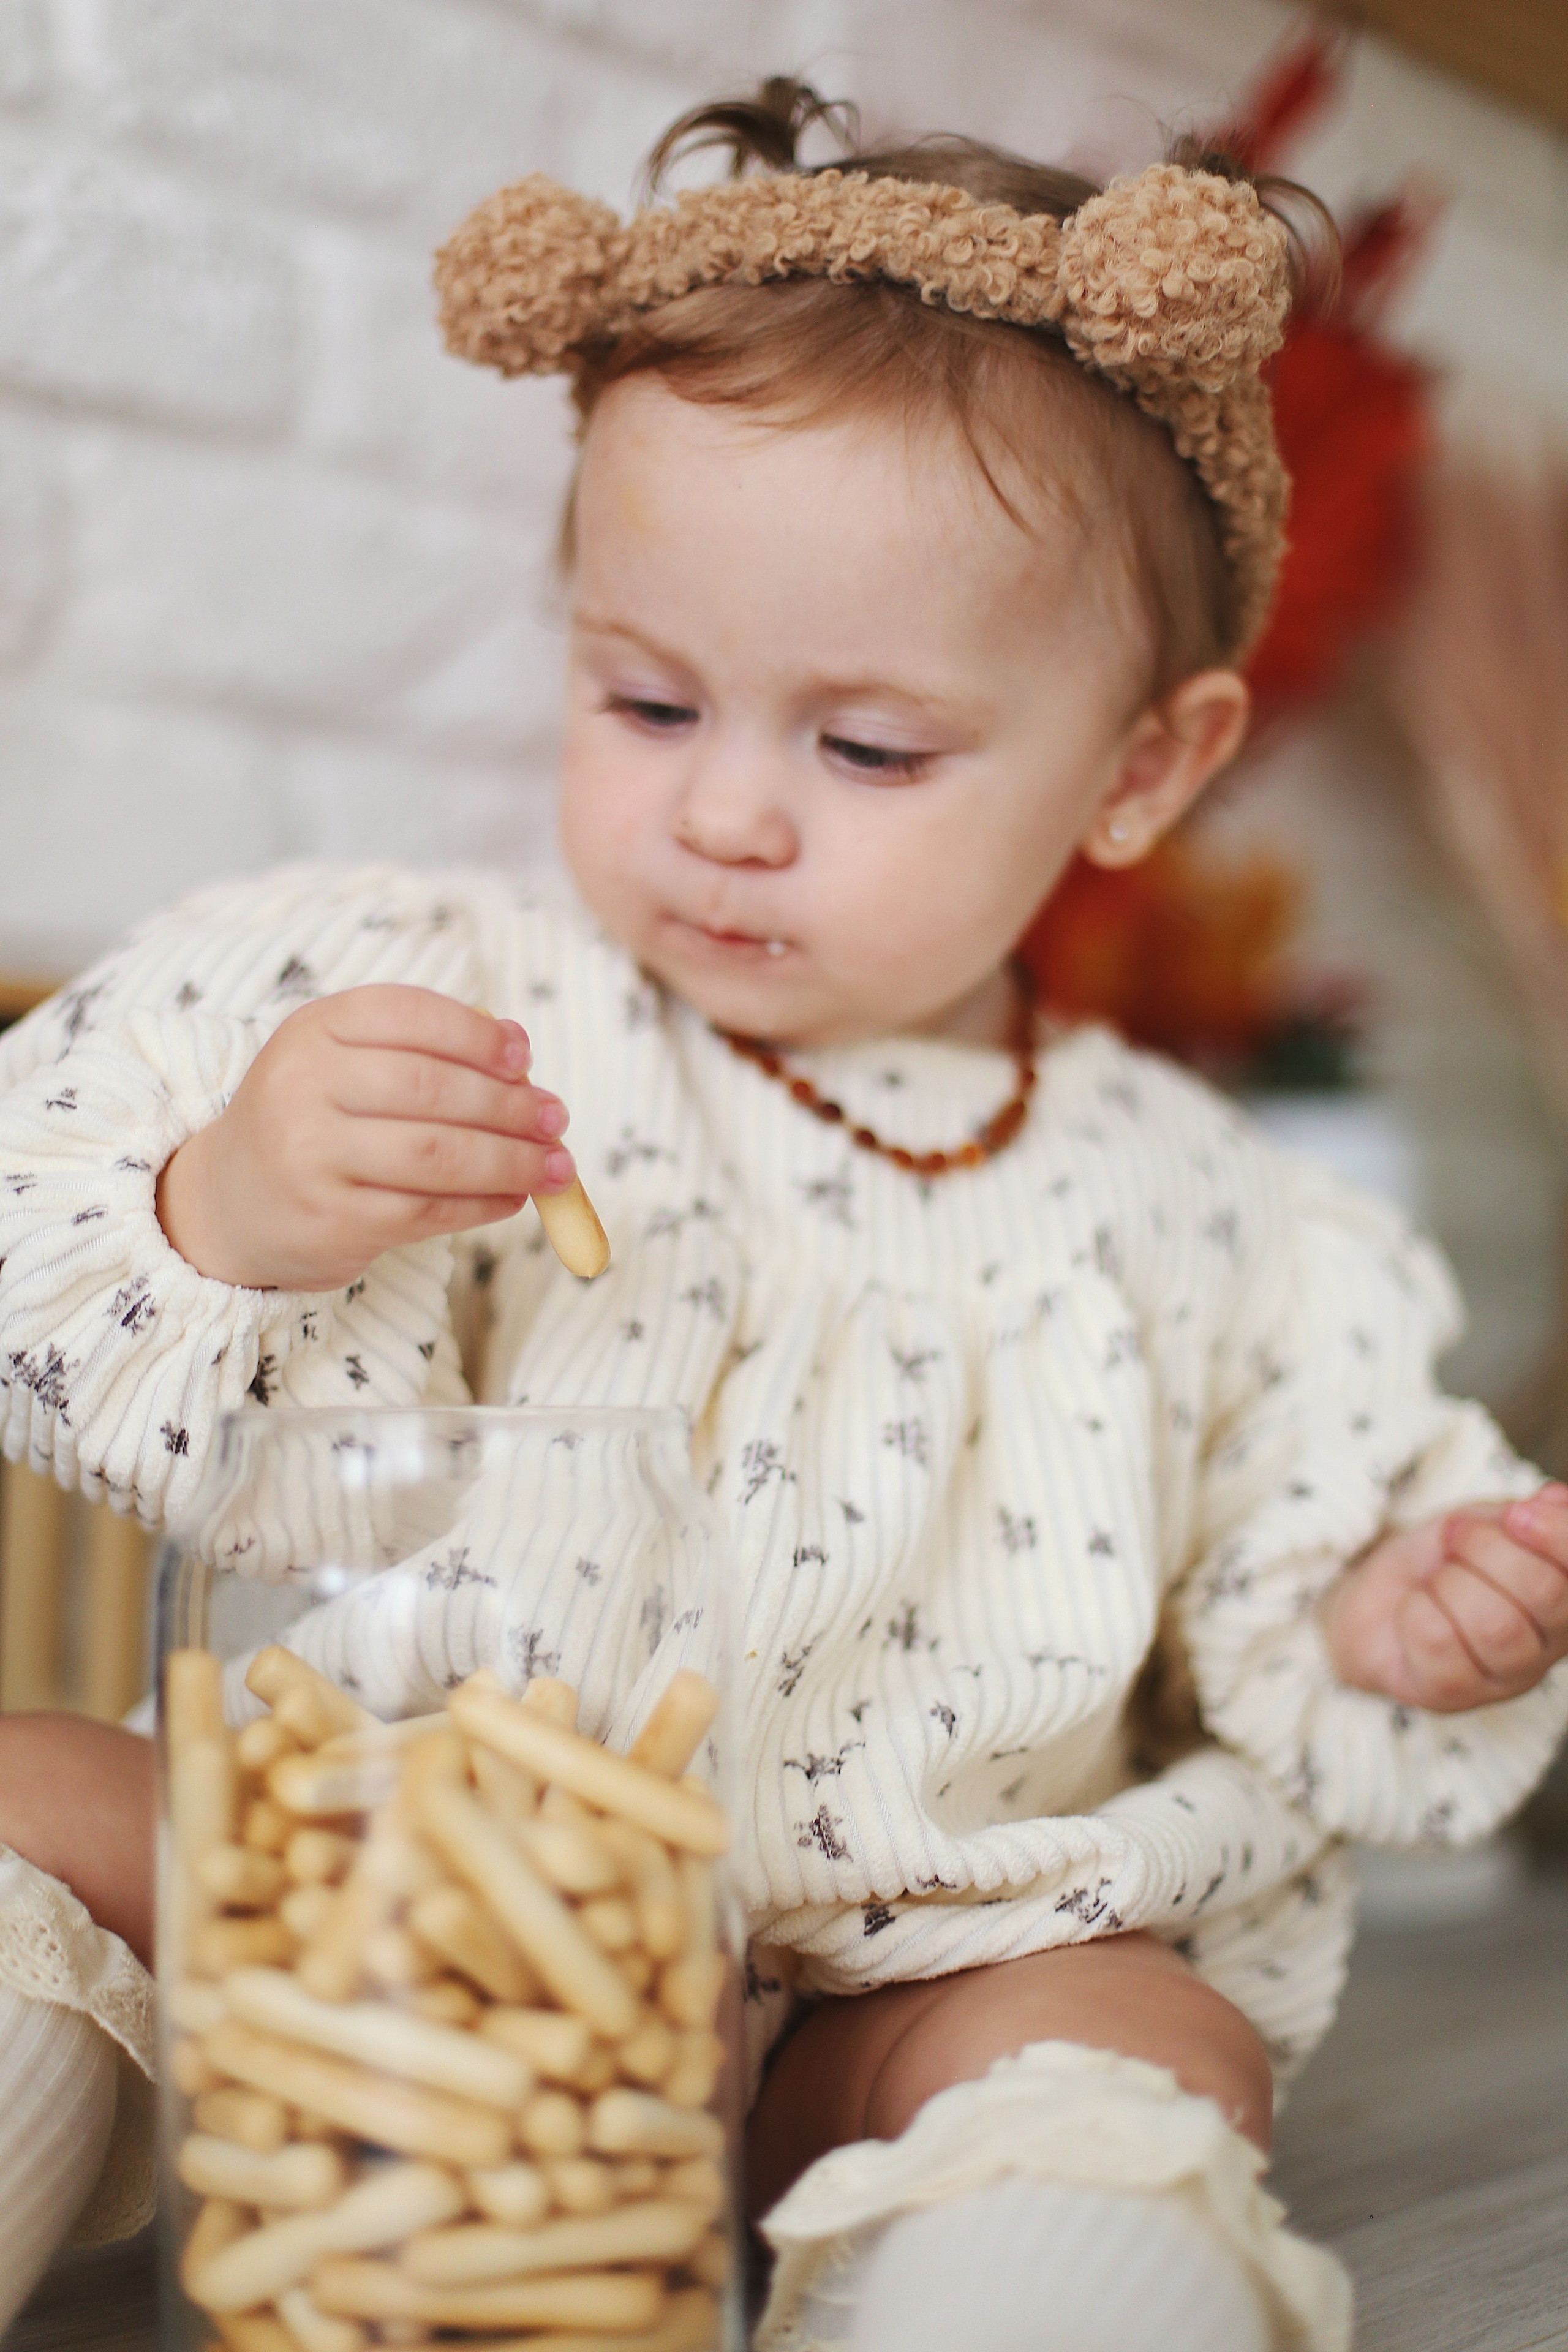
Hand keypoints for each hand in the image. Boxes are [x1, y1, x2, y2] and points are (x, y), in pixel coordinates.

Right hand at [156, 985, 573, 1290]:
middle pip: (431, 1089)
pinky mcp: (332, 1220)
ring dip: (512, 1162)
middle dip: (509, 1106)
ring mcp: (313, 1157)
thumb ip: (420, 1049)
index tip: (524, 1056)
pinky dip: (484, 1204)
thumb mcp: (343, 1064)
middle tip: (556, 1118)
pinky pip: (429, 1211)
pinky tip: (514, 1198)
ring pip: (438, 1155)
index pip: (407, 1016)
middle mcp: (304, 1087)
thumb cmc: (311, 1122)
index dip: (475, 1035)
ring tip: (557, 1167)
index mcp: (313, 1031)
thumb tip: (517, 1049)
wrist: (227, 1203)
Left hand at [1321, 1482, 1567, 1711]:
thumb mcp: (1488, 1520)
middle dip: (1487, 1549)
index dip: (1560, 1537)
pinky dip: (1416, 1609)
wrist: (1379, 1594)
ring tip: (1437, 1578)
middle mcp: (1551, 1645)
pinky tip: (1416, 1609)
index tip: (1519, 1513)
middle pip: (1544, 1594)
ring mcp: (1505, 1677)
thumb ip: (1529, 1514)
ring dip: (1450, 1583)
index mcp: (1567, 1597)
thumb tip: (1556, 1500)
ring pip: (1495, 1625)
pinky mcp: (1453, 1695)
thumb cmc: (1445, 1557)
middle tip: (1457, 1538)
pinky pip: (1438, 1642)